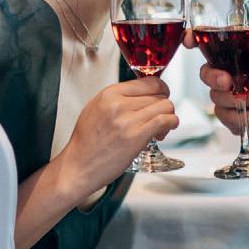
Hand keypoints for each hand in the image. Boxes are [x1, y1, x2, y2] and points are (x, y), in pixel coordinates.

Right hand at [55, 78, 176, 194]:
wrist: (78, 166)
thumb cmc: (86, 142)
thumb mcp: (96, 108)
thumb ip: (118, 98)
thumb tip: (142, 94)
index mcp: (109, 93)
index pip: (148, 81)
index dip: (160, 90)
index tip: (161, 97)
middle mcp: (118, 103)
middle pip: (158, 94)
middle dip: (163, 105)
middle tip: (159, 118)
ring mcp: (127, 119)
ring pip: (165, 106)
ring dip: (168, 115)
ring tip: (160, 128)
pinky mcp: (136, 136)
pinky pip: (165, 120)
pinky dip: (171, 123)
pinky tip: (164, 131)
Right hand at [197, 39, 248, 130]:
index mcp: (237, 55)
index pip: (208, 45)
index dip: (192, 39)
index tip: (188, 40)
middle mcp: (229, 74)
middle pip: (206, 74)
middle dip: (214, 78)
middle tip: (229, 82)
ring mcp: (229, 96)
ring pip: (217, 98)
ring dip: (242, 99)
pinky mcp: (232, 117)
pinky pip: (227, 118)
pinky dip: (244, 117)